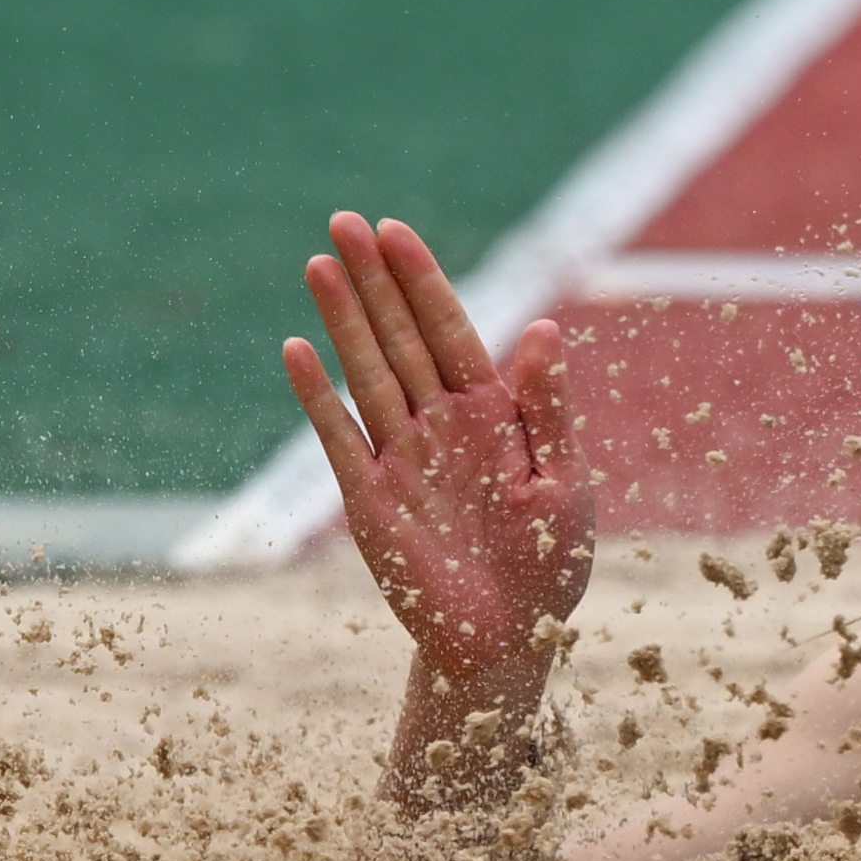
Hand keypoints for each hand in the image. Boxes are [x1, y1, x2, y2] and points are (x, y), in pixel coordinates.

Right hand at [283, 214, 594, 700]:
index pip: (452, 330)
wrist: (508, 641)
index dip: (423, 280)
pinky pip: (338, 436)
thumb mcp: (564, 480)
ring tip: (317, 262)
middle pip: (401, 337)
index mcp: (494, 413)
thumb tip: (544, 330)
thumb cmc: (548, 562)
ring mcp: (400, 456)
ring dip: (342, 320)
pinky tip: (296, 351)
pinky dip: (317, 396)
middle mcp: (441, 424)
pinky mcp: (367, 498)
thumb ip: (549, 407)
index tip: (394, 230)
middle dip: (373, 280)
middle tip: (343, 219)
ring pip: (367, 372)